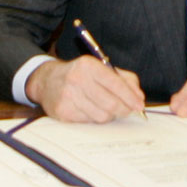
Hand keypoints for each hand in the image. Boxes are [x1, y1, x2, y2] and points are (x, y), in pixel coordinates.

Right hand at [26, 57, 145, 122]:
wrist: (47, 80)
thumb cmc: (80, 74)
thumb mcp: (101, 68)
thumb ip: (124, 79)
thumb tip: (138, 97)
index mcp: (88, 65)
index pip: (115, 84)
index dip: (130, 97)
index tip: (139, 105)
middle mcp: (77, 79)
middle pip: (110, 103)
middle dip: (124, 109)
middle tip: (128, 111)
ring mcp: (68, 96)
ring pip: (101, 116)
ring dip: (109, 115)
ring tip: (108, 108)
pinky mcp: (63, 111)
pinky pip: (89, 122)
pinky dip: (94, 118)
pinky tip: (92, 110)